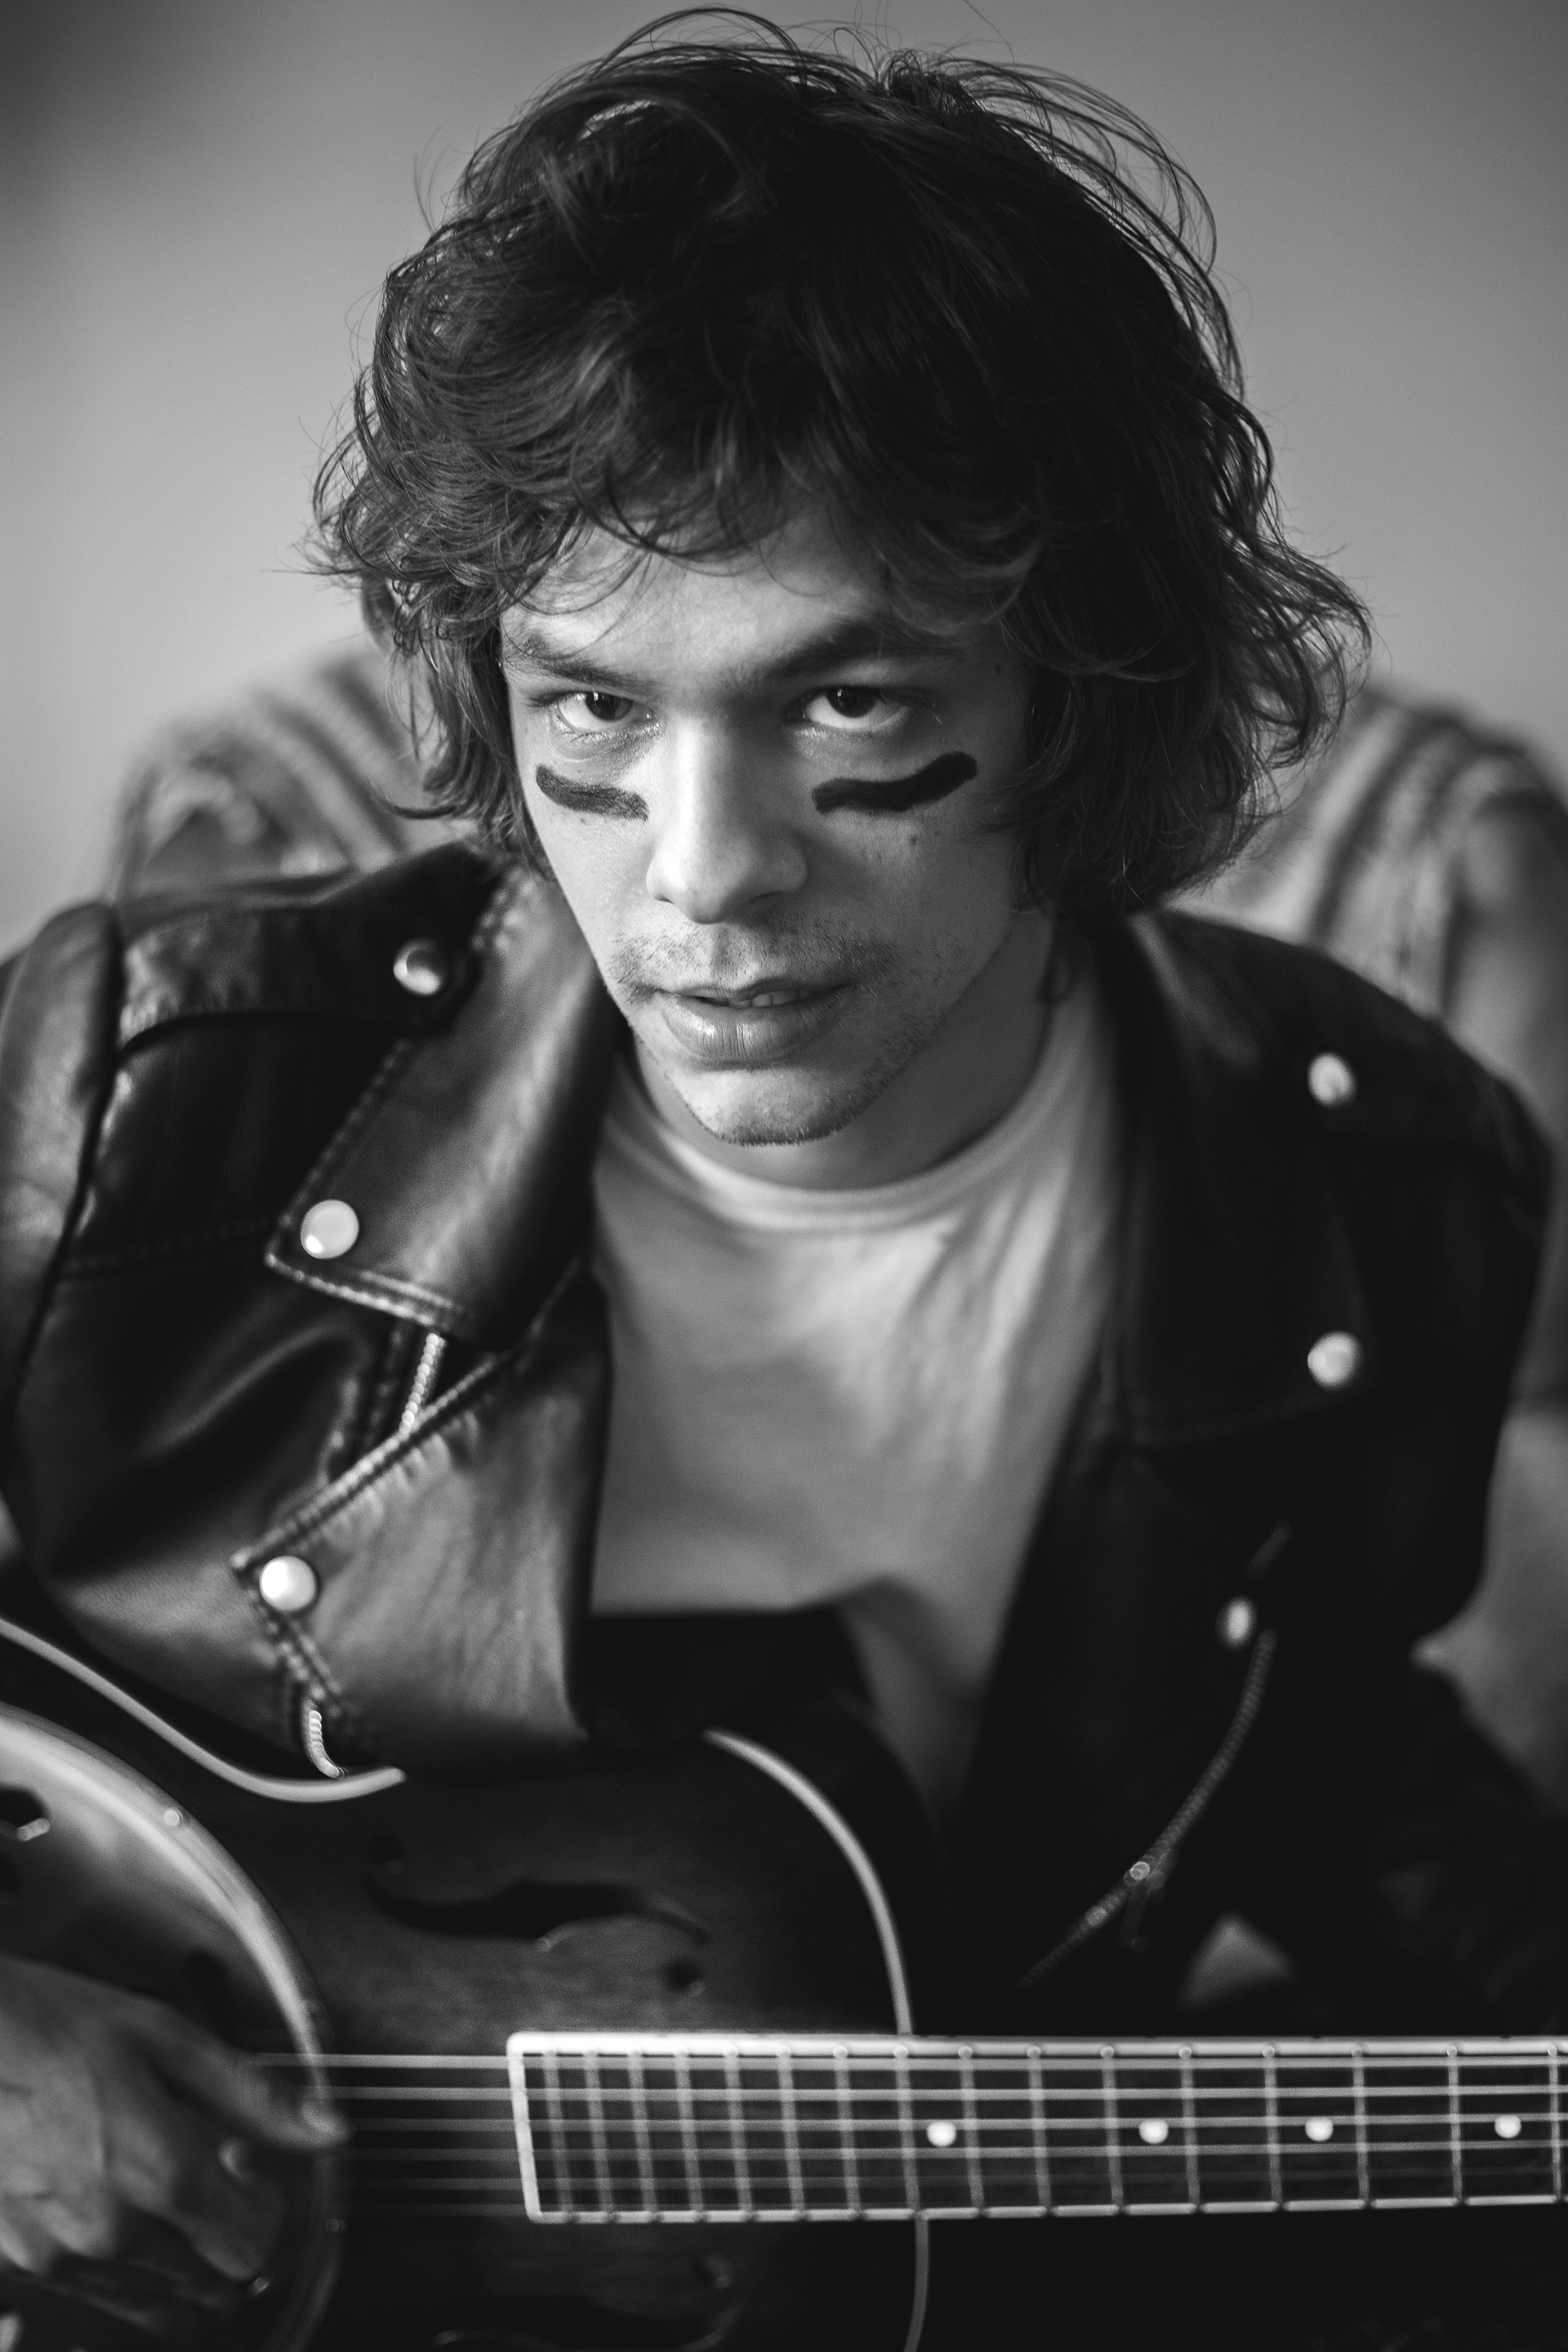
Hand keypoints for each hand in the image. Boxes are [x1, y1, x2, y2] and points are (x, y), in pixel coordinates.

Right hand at [0, 1952, 342, 2282]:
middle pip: (211, 2282)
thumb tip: (325, 2127)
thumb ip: (252, 2094)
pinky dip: (124, 2268)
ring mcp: (61, 2257)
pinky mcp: (23, 2266)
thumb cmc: (50, 2027)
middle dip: (225, 2235)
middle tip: (210, 2176)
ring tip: (161, 2189)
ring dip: (178, 2259)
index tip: (255, 2172)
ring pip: (157, 2300)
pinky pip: (100, 2295)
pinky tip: (116, 2210)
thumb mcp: (166, 2036)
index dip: (268, 2208)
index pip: (255, 2246)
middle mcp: (112, 2231)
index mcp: (160, 2171)